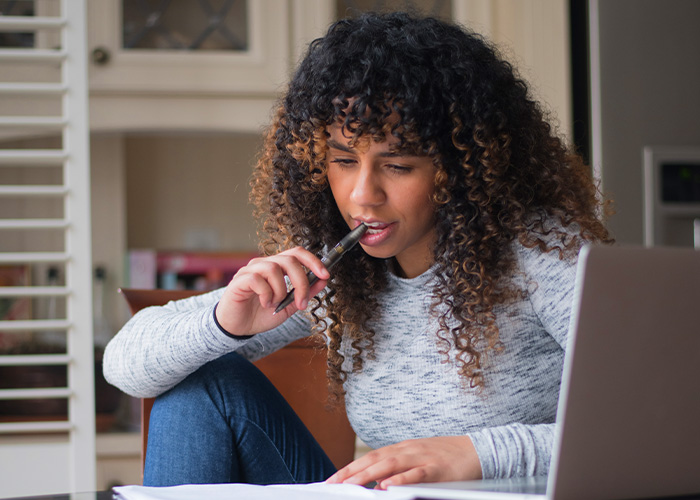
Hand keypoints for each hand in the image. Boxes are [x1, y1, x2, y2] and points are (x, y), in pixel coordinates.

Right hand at [215, 247, 329, 335]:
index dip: (313, 261)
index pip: (297, 253)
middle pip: (289, 260)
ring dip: (280, 291)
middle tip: (301, 303)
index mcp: (277, 267)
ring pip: (274, 268)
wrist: (238, 328)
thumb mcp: (289, 306)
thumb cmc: (261, 315)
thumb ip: (305, 293)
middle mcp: (264, 264)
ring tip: (275, 304)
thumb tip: (323, 281)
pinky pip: (257, 279)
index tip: (325, 275)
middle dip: (301, 282)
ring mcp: (250, 270)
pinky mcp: (239, 280)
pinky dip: (266, 294)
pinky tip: (265, 304)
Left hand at [326, 436, 481, 489]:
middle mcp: (408, 450)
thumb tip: (376, 484)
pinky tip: (387, 486)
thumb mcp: (417, 460)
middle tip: (332, 484)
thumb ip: (397, 470)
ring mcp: (422, 458)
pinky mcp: (436, 469)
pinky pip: (416, 474)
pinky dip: (400, 479)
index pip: (369, 457)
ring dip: (368, 475)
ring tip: (351, 485)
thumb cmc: (445, 458)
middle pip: (374, 459)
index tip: (331, 479)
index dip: (349, 467)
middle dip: (351, 472)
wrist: (477, 450)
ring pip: (390, 465)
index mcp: (401, 449)